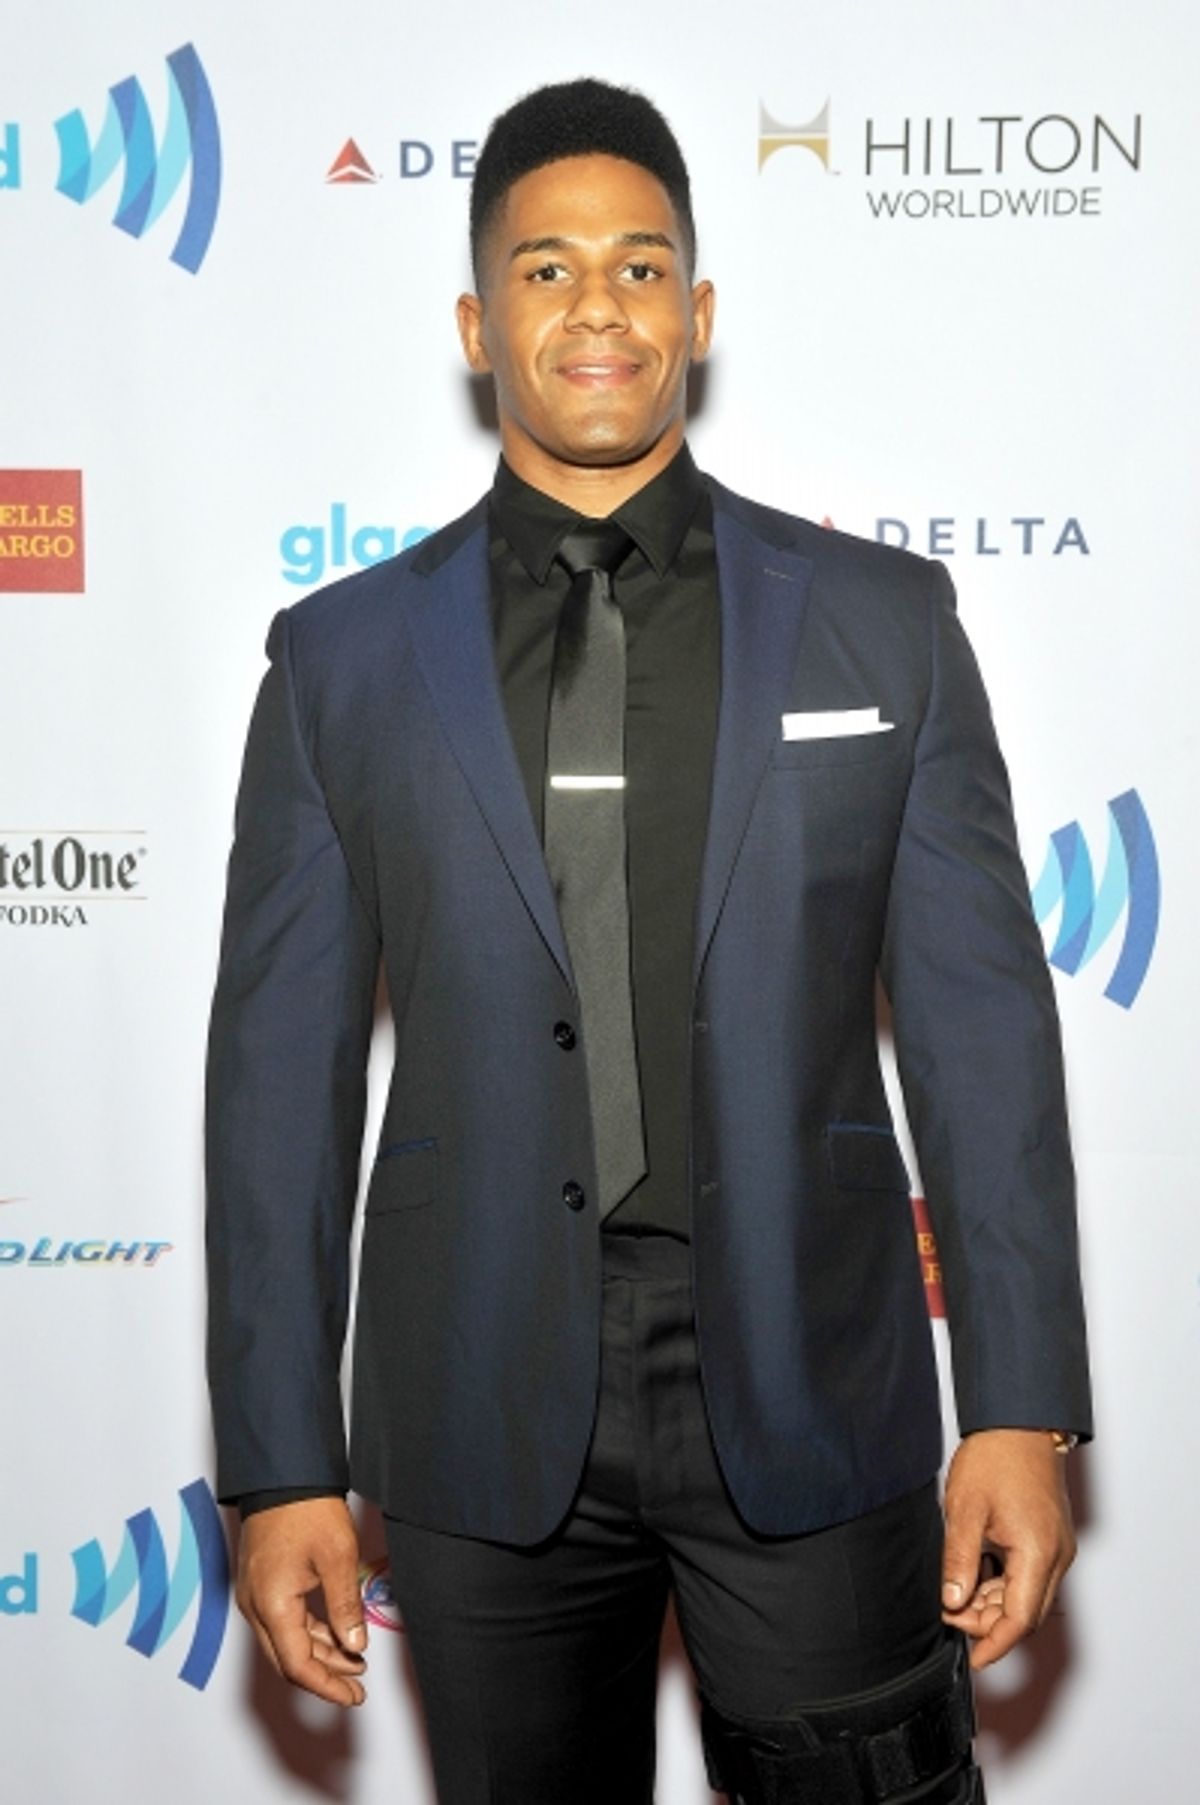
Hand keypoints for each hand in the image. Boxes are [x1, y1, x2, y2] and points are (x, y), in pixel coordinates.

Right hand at [236, 1497, 368, 1705]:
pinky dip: (310, 1633)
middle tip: (357, 1687)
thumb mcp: (337, 1558)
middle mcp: (256, 1606)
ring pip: (286, 1641)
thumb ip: (345, 1607)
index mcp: (272, 1605)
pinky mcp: (261, 1584)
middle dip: (324, 1676)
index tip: (352, 1696)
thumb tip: (355, 1645)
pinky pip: (283, 1621)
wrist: (283, 1475)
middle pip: (288, 1659)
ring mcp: (255, 1595)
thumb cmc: (306, 1509)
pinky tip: (335, 1634)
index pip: (298, 1665)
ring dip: (320, 1654)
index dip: (326, 1686)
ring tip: (355, 1660)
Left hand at [940, 1428, 1075, 1670]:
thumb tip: (952, 1600)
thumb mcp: (965, 1510)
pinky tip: (977, 1576)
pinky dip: (1004, 1585)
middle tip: (951, 1613)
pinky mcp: (1050, 1538)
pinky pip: (1030, 1577)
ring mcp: (1056, 1547)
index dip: (994, 1644)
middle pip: (1026, 1613)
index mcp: (1038, 1553)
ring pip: (1028, 1597)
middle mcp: (1055, 1556)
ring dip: (995, 1605)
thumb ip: (959, 1560)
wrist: (1020, 1423)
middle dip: (989, 1624)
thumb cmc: (996, 1457)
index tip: (974, 1660)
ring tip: (957, 1595)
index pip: (1019, 1619)